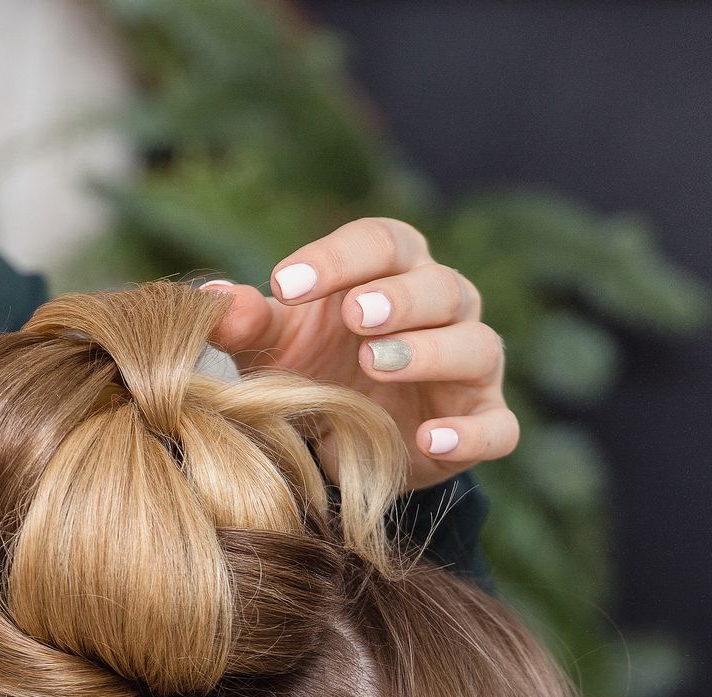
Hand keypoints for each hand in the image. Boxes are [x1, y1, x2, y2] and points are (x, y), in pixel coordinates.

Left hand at [205, 216, 514, 489]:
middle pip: (438, 286)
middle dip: (398, 298)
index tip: (286, 284)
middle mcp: (445, 309)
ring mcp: (471, 368)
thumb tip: (213, 300)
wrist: (345, 441)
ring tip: (376, 366)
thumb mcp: (274, 346)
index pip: (383, 241)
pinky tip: (430, 439)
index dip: (339, 256)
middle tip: (354, 316)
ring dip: (431, 352)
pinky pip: (499, 426)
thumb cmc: (316, 368)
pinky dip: (471, 433)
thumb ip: (246, 323)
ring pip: (477, 346)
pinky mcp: (483, 423)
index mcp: (394, 271)